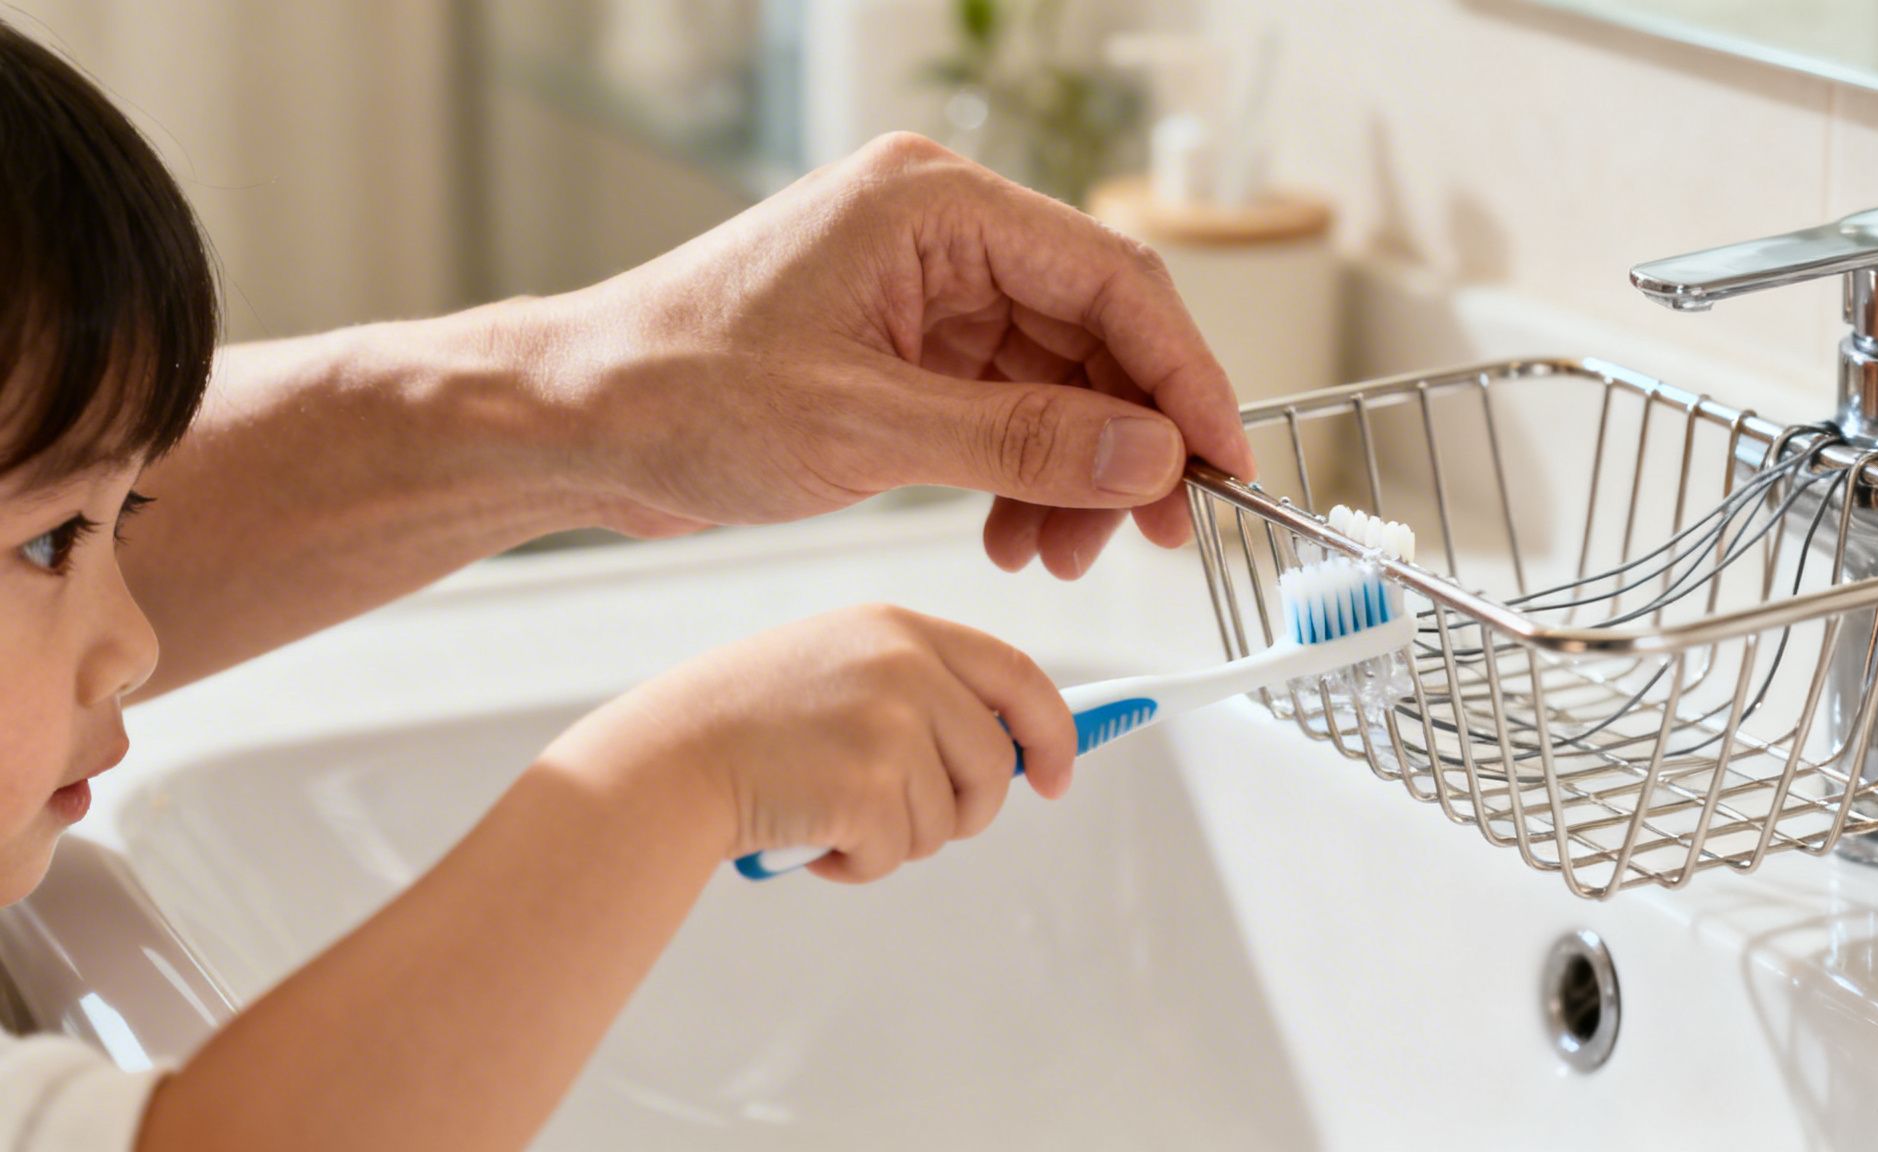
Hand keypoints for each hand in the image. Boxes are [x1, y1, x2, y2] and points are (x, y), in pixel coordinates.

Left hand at [522, 132, 1256, 578]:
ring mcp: (921, 293)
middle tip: (1147, 532)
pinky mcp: (902, 350)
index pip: (1111, 279)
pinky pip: (1004, 409)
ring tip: (1058, 554)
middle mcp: (939, 236)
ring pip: (1056, 380)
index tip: (1223, 462)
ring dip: (1075, 472)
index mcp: (933, 208)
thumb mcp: (868, 427)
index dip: (1183, 376)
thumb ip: (1023, 440)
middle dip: (1126, 440)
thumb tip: (1150, 455)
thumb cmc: (677, 392)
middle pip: (1093, 332)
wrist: (570, 423)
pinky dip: (1024, 475)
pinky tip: (1016, 534)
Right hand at [538, 604, 1076, 881]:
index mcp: (898, 629)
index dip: (1052, 731)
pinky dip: (857, 865)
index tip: (1055, 776)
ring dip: (896, 840)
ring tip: (828, 815)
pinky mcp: (867, 784)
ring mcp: (889, 723)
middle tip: (904, 824)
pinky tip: (807, 836)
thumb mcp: (838, 673)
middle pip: (995, 764)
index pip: (1017, 675)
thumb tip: (1008, 751)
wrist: (664, 760)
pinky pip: (898, 855)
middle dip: (967, 813)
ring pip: (948, 820)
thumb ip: (918, 692)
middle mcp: (904, 665)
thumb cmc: (745, 728)